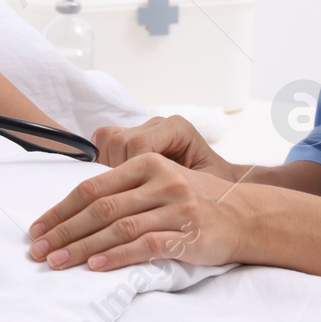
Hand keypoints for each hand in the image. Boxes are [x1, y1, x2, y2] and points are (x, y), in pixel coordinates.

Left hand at [25, 154, 248, 271]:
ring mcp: (176, 208)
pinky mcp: (188, 235)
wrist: (247, 216)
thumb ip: (127, 188)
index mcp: (149, 163)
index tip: (38, 228)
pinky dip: (116, 257)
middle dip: (64, 231)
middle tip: (38, 251)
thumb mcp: (163, 181)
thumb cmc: (197, 201)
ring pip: (117, 228)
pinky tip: (95, 267)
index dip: (61, 209)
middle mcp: (161, 181)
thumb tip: (76, 209)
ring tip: (58, 263)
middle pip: (100, 208)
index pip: (93, 186)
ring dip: (82, 248)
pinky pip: (144, 247)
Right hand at [91, 115, 238, 181]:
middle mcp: (157, 124)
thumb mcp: (204, 190)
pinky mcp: (129, 137)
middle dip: (117, 170)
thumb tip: (155, 195)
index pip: (139, 144)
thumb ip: (182, 185)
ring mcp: (142, 129)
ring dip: (108, 167)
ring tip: (121, 190)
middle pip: (119, 140)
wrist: (218, 188)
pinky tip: (115, 183)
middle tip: (125, 196)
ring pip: (107, 139)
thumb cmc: (214, 192)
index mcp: (178, 129)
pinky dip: (102, 161)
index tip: (136, 195)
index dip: (131, 170)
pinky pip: (103, 142)